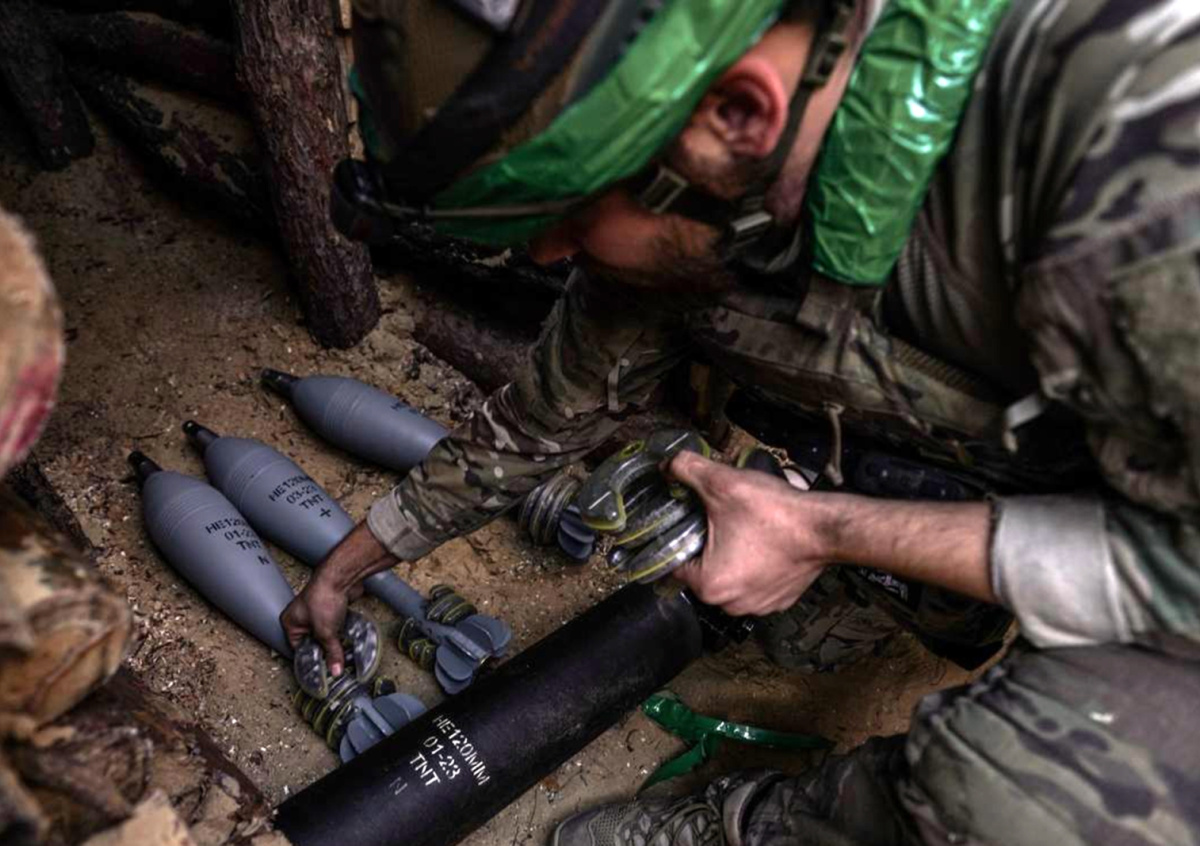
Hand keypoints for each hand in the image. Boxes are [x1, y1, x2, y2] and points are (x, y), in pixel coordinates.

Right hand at [280, 576, 362, 677]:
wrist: (341, 577)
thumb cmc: (323, 597)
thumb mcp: (326, 632)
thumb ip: (331, 652)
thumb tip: (334, 669)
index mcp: (290, 622)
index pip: (298, 648)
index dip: (311, 659)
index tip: (322, 670)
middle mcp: (301, 616)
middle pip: (313, 641)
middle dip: (324, 650)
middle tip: (334, 663)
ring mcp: (317, 610)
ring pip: (326, 633)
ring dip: (334, 640)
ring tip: (342, 651)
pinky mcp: (332, 607)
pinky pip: (336, 624)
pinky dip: (342, 630)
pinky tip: (348, 638)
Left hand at [667, 450, 835, 616]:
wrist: (826, 528)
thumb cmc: (774, 513)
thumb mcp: (722, 483)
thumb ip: (686, 470)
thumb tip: (667, 465)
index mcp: (709, 586)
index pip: (677, 562)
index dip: (682, 536)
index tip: (694, 519)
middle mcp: (731, 605)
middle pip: (703, 571)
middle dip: (708, 545)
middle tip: (721, 519)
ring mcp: (758, 606)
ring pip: (730, 577)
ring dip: (732, 556)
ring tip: (744, 528)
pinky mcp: (779, 601)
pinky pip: (755, 582)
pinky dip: (756, 565)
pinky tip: (763, 542)